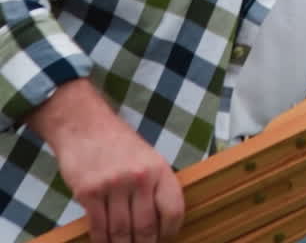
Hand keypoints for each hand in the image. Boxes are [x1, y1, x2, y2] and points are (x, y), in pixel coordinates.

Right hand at [29, 80, 183, 242]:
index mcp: (158, 168)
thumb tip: (161, 224)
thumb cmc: (117, 144)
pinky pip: (98, 229)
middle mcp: (139, 177)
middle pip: (146, 228)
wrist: (84, 124)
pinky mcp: (89, 192)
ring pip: (121, 233)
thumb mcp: (146, 158)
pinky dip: (102, 241)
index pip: (173, 210)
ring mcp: (113, 185)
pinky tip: (104, 242)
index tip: (165, 239)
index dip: (171, 231)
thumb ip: (154, 187)